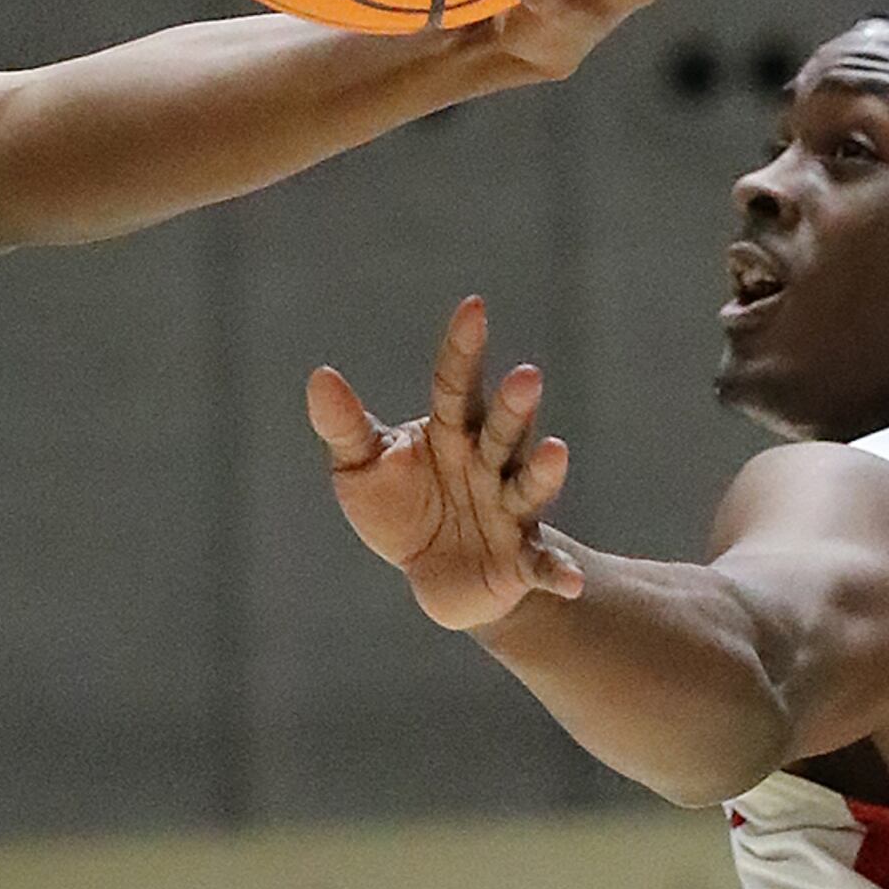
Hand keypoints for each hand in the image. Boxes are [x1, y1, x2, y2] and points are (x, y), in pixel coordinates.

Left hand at [306, 295, 585, 633]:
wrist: (435, 574)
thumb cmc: (401, 506)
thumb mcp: (361, 467)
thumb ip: (345, 426)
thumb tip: (319, 376)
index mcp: (452, 431)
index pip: (456, 383)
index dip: (465, 348)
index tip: (474, 307)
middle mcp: (488, 462)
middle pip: (501, 429)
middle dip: (515, 406)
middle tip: (526, 375)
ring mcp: (509, 509)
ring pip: (527, 485)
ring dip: (541, 470)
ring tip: (553, 451)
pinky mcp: (519, 558)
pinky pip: (541, 564)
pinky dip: (556, 572)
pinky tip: (569, 582)